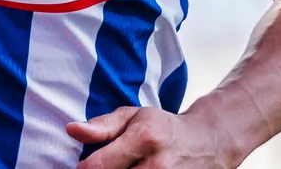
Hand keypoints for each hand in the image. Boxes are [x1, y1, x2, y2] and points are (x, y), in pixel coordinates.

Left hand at [67, 105, 239, 168]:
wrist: (209, 143)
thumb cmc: (164, 128)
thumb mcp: (134, 116)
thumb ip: (102, 126)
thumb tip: (71, 130)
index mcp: (144, 139)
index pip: (98, 167)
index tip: (84, 167)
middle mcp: (157, 167)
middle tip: (105, 168)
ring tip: (128, 168)